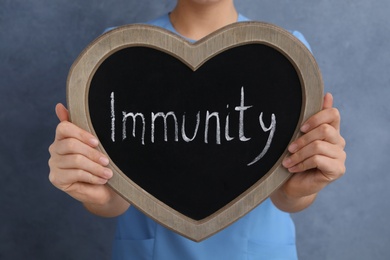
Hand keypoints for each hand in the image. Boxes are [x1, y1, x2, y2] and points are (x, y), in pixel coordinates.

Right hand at [48, 104, 127, 214]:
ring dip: (95, 167)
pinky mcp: (56, 178)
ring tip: (108, 172)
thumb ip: (81, 125)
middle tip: (107, 161)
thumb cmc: (99, 162)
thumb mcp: (95, 144)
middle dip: (92, 153)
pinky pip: (76, 174)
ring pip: (76, 160)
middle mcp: (55, 148)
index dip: (81, 134)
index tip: (96, 142)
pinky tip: (102, 179)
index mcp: (63, 136)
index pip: (64, 128)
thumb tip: (59, 106)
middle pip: (71, 145)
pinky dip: (92, 176)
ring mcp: (54, 164)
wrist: (102, 188)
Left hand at [272, 93, 345, 210]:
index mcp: (331, 130)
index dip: (316, 117)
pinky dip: (302, 163)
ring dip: (299, 154)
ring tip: (287, 161)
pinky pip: (319, 159)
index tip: (300, 127)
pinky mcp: (338, 170)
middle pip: (325, 130)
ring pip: (319, 145)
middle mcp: (339, 142)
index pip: (333, 114)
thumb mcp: (299, 136)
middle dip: (302, 139)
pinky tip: (293, 168)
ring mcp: (340, 156)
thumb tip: (328, 94)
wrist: (291, 184)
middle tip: (289, 148)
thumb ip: (311, 119)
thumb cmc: (294, 158)